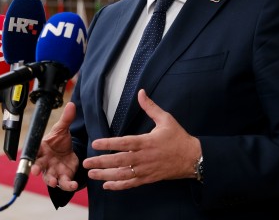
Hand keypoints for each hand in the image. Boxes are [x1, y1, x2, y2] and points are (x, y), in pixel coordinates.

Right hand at [31, 101, 79, 191]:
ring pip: (50, 178)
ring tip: (55, 182)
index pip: (34, 152)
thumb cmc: (60, 141)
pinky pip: (64, 183)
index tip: (29, 158)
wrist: (69, 151)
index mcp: (42, 149)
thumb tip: (71, 105)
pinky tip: (73, 185)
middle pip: (38, 166)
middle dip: (36, 169)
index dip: (31, 156)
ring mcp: (53, 170)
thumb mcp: (63, 129)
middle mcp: (45, 161)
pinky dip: (68, 185)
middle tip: (35, 171)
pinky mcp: (63, 176)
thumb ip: (66, 119)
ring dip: (52, 181)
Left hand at [83, 89, 200, 189]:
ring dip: (105, 175)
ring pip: (123, 174)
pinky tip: (107, 185)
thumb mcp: (166, 119)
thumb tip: (140, 92)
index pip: (124, 143)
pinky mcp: (148, 178)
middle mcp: (144, 157)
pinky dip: (118, 185)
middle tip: (86, 162)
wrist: (193, 158)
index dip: (109, 144)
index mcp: (146, 142)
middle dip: (101, 162)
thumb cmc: (178, 137)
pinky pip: (131, 183)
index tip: (95, 143)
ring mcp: (146, 170)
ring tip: (91, 174)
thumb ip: (150, 107)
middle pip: (119, 161)